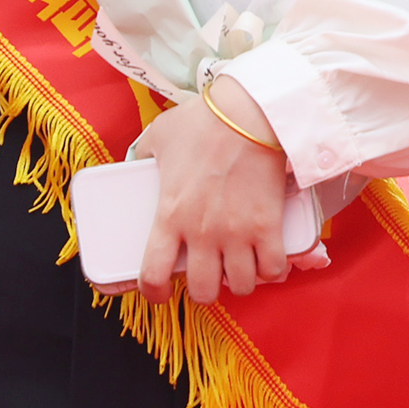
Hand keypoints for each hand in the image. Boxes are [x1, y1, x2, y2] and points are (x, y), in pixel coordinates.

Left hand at [129, 84, 294, 304]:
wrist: (248, 113)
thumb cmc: (201, 122)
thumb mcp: (158, 137)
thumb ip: (143, 157)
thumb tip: (134, 164)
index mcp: (170, 214)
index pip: (153, 273)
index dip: (153, 293)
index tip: (159, 293)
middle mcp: (203, 232)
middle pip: (204, 291)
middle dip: (204, 291)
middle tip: (207, 276)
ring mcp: (239, 233)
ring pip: (242, 286)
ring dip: (239, 281)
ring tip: (237, 267)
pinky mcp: (270, 228)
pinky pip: (274, 270)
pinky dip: (271, 271)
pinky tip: (265, 260)